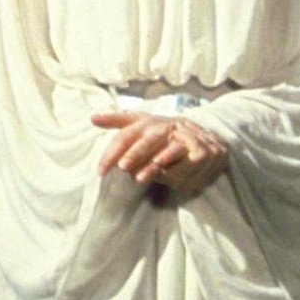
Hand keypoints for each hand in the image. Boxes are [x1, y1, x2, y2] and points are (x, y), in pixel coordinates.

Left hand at [91, 111, 228, 196]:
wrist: (207, 133)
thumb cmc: (165, 131)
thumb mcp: (142, 124)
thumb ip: (118, 122)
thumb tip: (92, 118)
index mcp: (150, 121)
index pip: (127, 134)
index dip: (113, 151)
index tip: (101, 170)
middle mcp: (168, 126)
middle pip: (149, 139)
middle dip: (136, 153)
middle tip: (123, 167)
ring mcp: (188, 137)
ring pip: (169, 154)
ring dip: (155, 169)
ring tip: (141, 178)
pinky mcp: (204, 151)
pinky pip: (188, 165)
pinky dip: (177, 175)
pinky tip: (169, 181)